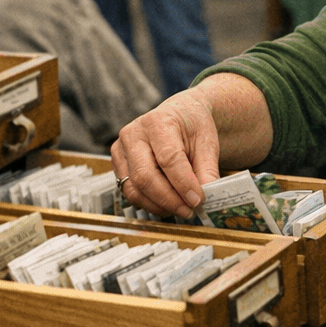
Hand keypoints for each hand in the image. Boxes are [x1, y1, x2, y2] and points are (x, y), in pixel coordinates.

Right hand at [110, 88, 223, 216]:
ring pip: (134, 188)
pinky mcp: (118, 163)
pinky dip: (149, 203)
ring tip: (181, 209)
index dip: (183, 183)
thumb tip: (205, 198)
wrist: (179, 116)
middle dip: (169, 199)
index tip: (198, 200)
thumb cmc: (192, 127)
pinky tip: (167, 203)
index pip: (168, 158)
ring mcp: (121, 149)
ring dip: (159, 205)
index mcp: (158, 122)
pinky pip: (130, 191)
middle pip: (145, 176)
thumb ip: (207, 170)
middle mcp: (134, 133)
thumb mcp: (207, 142)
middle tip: (189, 210)